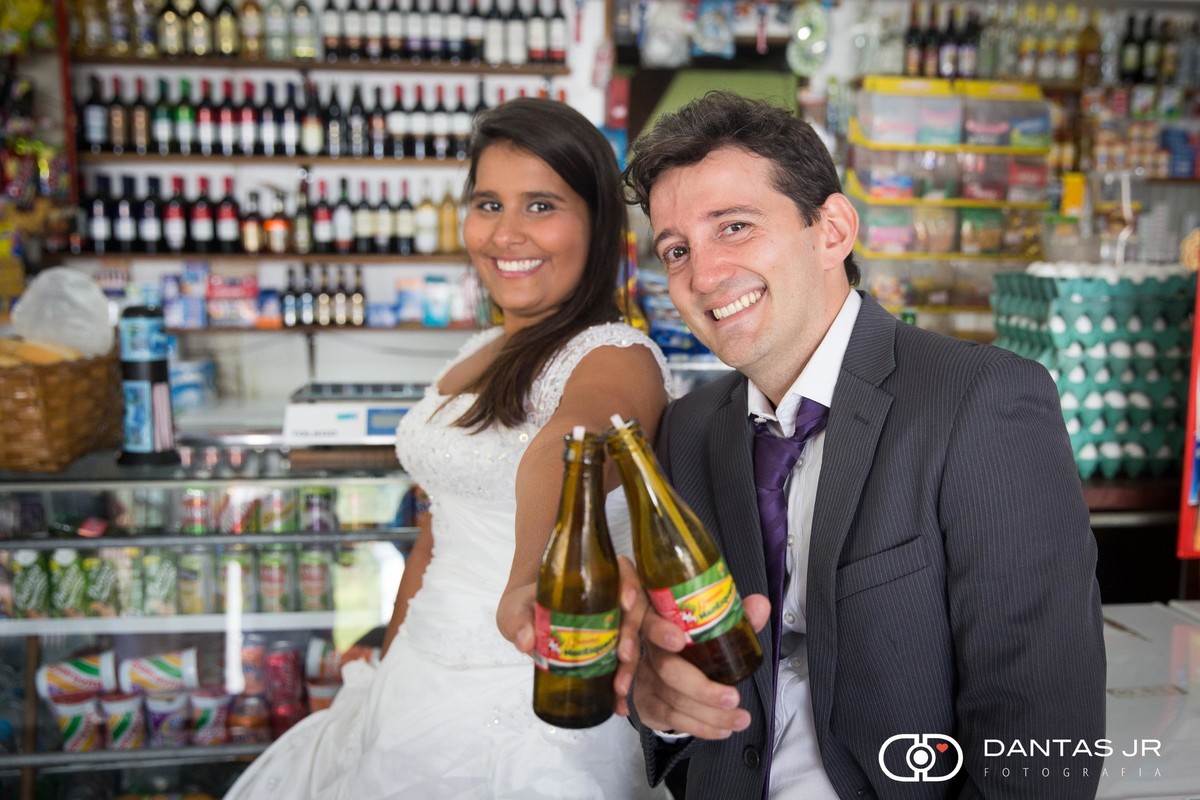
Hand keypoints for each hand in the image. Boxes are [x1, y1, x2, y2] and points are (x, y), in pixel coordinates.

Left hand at [498, 559, 646, 718]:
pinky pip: (622, 666)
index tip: (625, 603)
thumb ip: (519, 620)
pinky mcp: (609, 652)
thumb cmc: (523, 606)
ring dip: (631, 665)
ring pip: (635, 640)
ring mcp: (613, 628)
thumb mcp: (516, 608)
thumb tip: (526, 641)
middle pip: (635, 609)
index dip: (630, 584)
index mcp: (593, 581)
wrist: (523, 624)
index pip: (622, 573)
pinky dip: (623, 686)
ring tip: (620, 688)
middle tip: (623, 655)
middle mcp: (610, 601)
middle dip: (633, 633)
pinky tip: (620, 705)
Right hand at [632, 592, 770, 739]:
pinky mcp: (647, 704)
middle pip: (668, 669)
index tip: (679, 639)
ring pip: (674, 700)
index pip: (652, 622)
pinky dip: (701, 727)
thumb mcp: (710, 629)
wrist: (661, 676)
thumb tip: (760, 605)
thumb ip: (734, 617)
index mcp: (661, 624)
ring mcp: (645, 679)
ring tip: (741, 719)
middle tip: (733, 697)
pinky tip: (723, 730)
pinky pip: (673, 719)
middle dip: (702, 688)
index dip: (662, 631)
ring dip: (711, 714)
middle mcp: (649, 650)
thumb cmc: (691, 647)